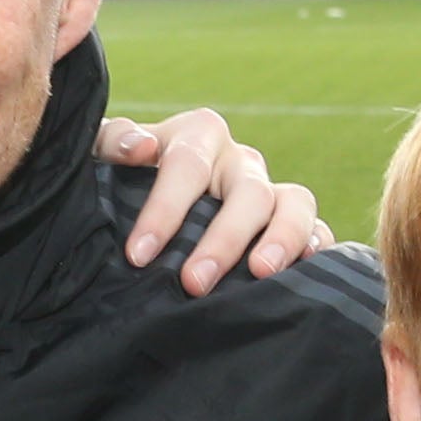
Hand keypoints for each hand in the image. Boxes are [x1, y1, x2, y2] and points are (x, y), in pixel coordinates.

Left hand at [97, 110, 335, 295]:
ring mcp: (272, 193)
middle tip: (193, 284)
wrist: (133, 204)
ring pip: (295, 205)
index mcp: (198, 136)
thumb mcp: (101, 156)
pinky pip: (319, 232)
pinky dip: (318, 250)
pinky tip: (303, 275)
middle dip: (222, 240)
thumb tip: (141, 149)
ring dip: (282, 240)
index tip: (138, 255)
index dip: (164, 210)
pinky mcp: (293, 226)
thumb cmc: (117, 181)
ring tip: (261, 273)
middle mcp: (240, 162)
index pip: (187, 166)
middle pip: (248, 192)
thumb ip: (111, 143)